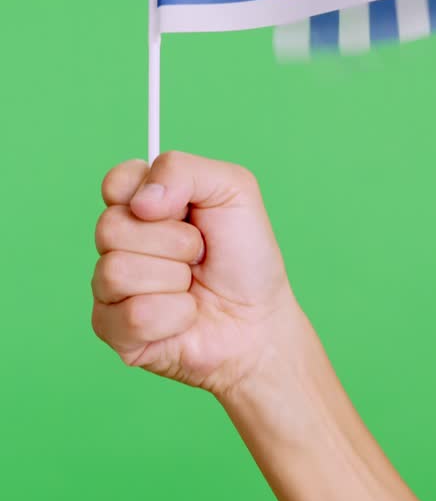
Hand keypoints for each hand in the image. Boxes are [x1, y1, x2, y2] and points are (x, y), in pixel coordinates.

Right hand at [92, 151, 296, 399]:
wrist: (260, 320)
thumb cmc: (246, 257)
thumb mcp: (233, 192)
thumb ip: (184, 170)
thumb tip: (141, 201)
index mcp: (142, 204)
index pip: (115, 183)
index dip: (148, 194)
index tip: (181, 210)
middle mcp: (119, 243)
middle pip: (110, 227)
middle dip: (174, 242)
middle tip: (199, 254)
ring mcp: (110, 287)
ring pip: (117, 272)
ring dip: (174, 280)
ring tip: (192, 286)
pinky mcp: (114, 330)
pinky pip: (132, 316)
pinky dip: (174, 315)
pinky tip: (185, 317)